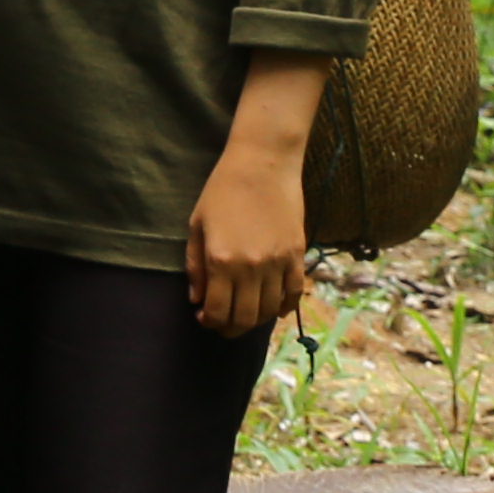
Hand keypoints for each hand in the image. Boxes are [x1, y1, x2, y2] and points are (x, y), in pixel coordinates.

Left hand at [185, 138, 310, 335]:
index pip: (217, 311)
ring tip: (245, 312)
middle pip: (246, 318)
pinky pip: (295, 294)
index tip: (204, 317)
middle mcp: (252, 268)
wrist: (263, 165)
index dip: (209, 322)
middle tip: (223, 323)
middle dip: (231, 328)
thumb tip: (197, 300)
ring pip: (271, 310)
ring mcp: (278, 263)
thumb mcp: (197, 226)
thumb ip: (195, 267)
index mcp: (222, 261)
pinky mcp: (298, 256)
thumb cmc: (222, 191)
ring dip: (256, 319)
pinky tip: (274, 308)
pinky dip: (284, 307)